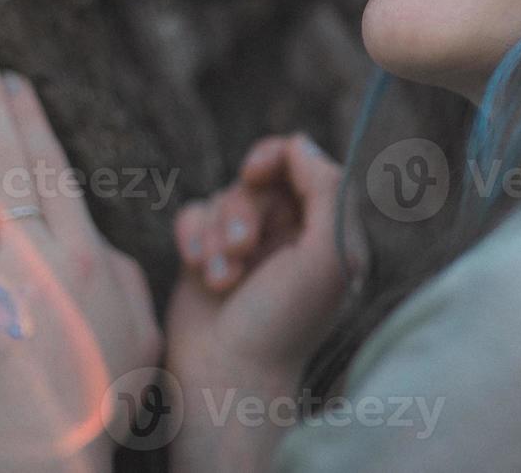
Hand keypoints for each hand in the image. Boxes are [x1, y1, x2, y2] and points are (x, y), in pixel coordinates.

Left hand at [0, 46, 161, 472]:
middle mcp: (39, 254)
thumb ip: (128, 275)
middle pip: (10, 161)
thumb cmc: (100, 397)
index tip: (13, 81)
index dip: (30, 120)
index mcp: (87, 255)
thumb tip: (102, 241)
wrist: (47, 450)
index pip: (53, 170)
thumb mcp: (140, 329)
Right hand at [165, 133, 354, 470]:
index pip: (305, 165)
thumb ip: (326, 190)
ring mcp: (248, 244)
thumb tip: (301, 143)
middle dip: (243, 210)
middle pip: (259, 179)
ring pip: (224, 197)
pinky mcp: (208, 255)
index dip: (278, 157)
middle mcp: (291, 234)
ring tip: (222, 276)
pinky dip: (193, 239)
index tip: (256, 172)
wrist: (228, 377)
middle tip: (244, 249)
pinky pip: (194, 214)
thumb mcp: (326, 256)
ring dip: (218, 234)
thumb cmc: (284, 323)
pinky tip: (200, 272)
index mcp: (328, 230)